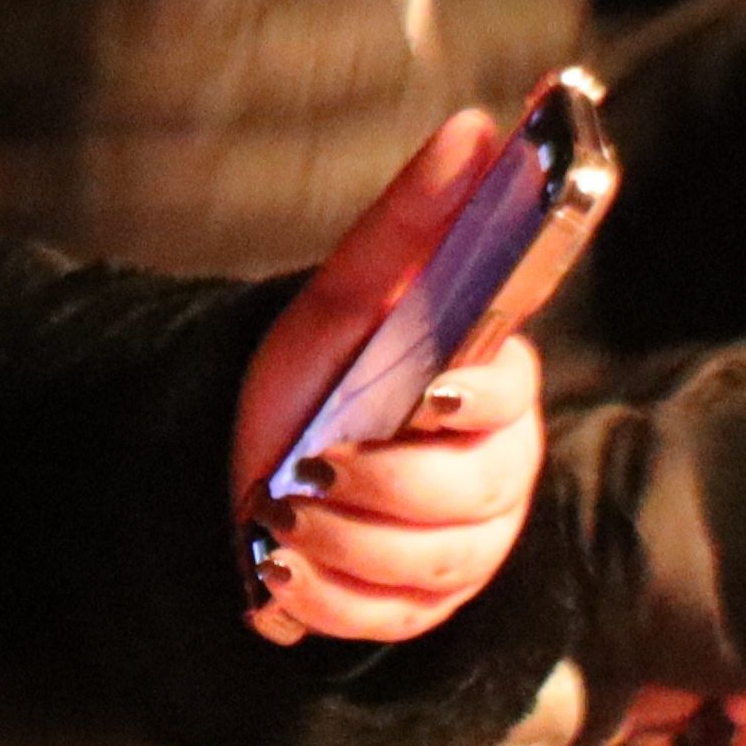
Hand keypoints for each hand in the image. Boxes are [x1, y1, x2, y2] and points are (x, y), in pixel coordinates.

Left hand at [230, 110, 555, 645]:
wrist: (238, 452)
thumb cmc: (307, 370)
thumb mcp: (347, 291)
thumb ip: (414, 219)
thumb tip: (477, 126)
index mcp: (494, 393)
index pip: (507, 404)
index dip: (457, 406)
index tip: (414, 396)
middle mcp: (497, 476)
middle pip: (468, 502)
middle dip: (373, 486)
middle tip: (305, 468)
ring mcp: (465, 549)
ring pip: (428, 566)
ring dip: (337, 538)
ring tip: (280, 509)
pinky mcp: (421, 608)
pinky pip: (389, 620)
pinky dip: (323, 594)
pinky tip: (282, 564)